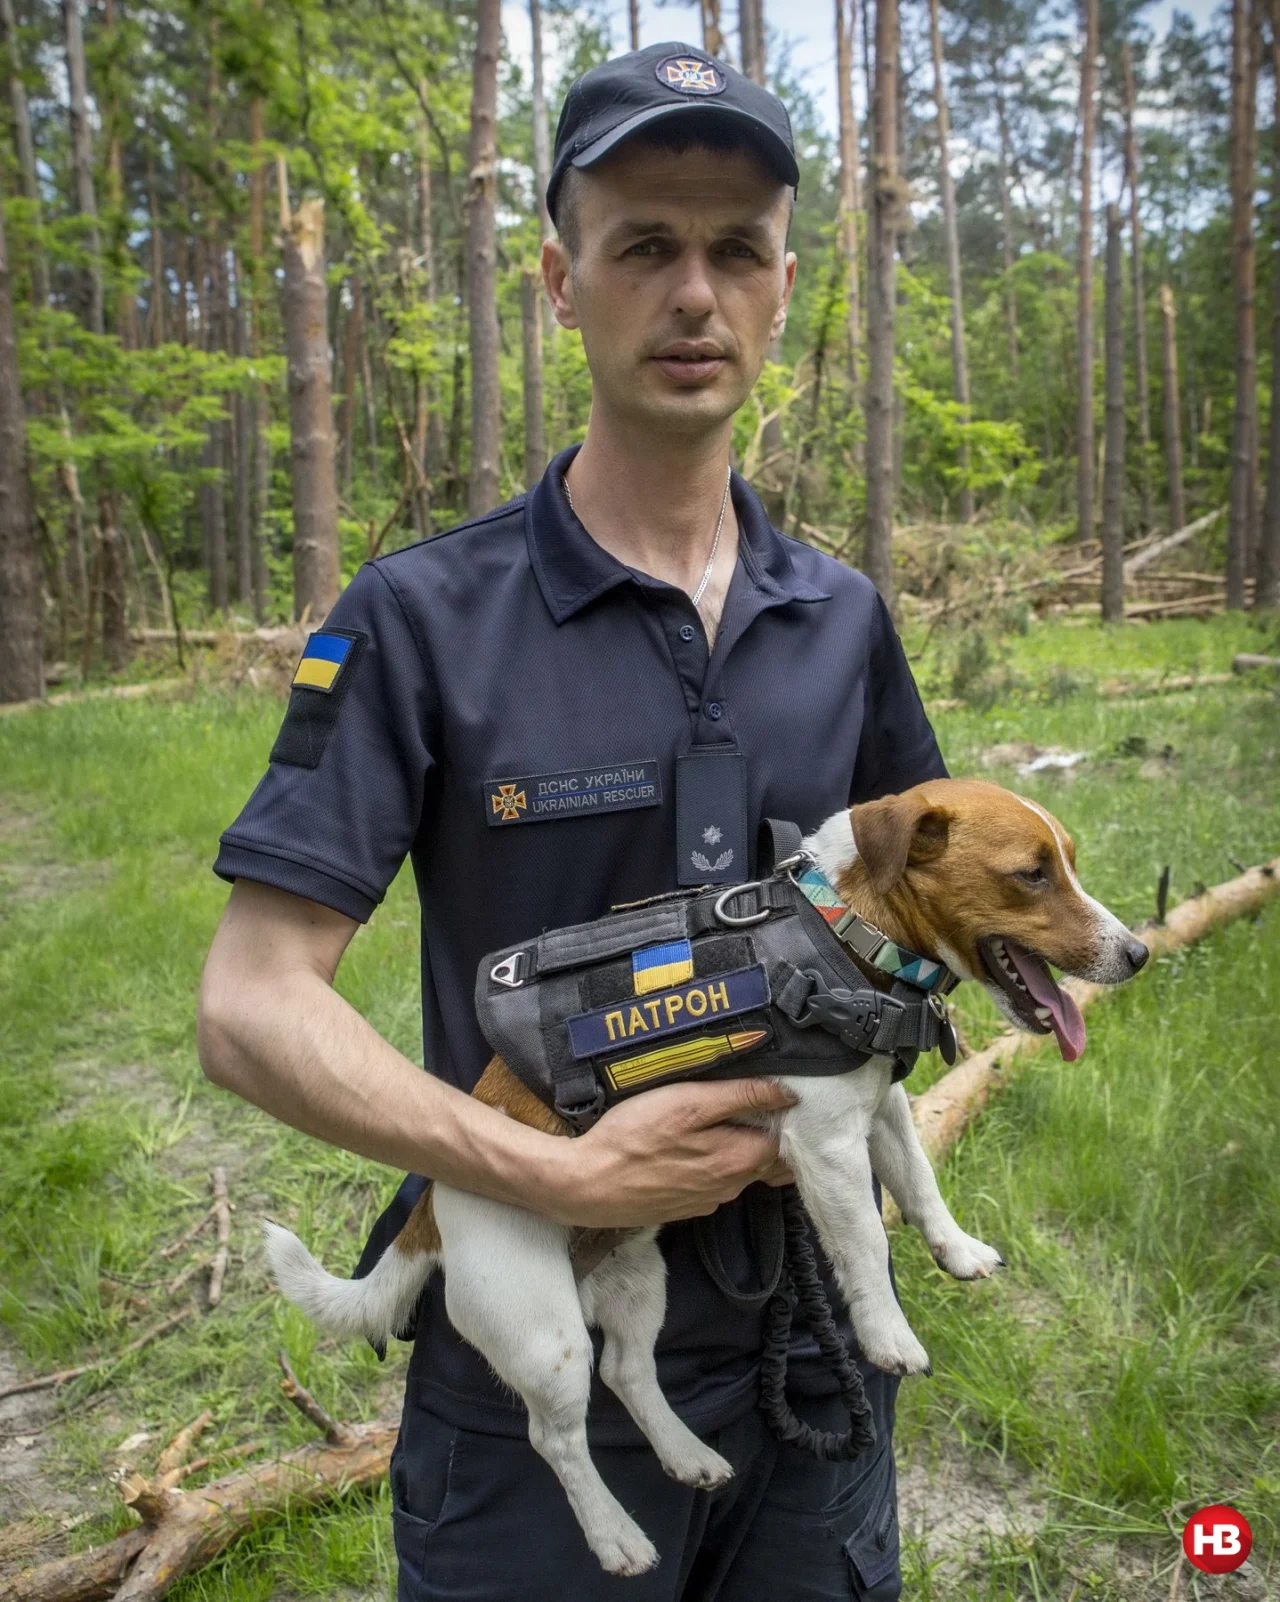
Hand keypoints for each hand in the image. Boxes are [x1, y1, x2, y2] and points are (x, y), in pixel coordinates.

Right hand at [536, 1078, 796, 1228]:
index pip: (783, 1139)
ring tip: (721, 1120)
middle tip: (749, 1102)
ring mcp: (706, 1201)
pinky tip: (692, 1147)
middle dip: (765, 1134)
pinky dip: (714, 1165)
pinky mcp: (684, 1207)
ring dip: (740, 1150)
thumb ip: (739, 1096)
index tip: (768, 1092)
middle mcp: (729, 1188)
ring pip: (739, 1173)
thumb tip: (787, 1093)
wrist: (586, 1184)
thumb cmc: (634, 1137)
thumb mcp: (686, 1102)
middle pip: (765, 1160)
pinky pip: (713, 1183)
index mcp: (738, 1161)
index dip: (780, 1114)